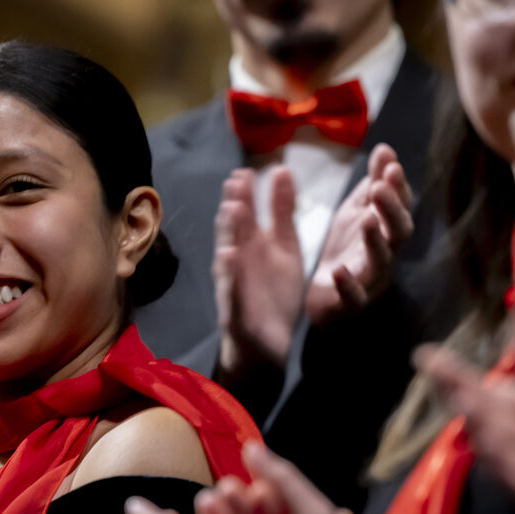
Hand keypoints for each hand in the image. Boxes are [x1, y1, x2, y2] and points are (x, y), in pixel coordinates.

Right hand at [214, 167, 303, 376]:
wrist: (267, 344)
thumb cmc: (272, 292)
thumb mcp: (284, 247)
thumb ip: (282, 212)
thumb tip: (282, 170)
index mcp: (251, 245)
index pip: (246, 215)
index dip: (246, 194)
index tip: (246, 171)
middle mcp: (238, 262)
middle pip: (235, 231)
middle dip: (236, 207)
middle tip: (237, 182)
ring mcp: (234, 285)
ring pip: (230, 256)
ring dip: (230, 233)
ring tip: (232, 209)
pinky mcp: (237, 310)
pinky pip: (233, 290)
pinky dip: (230, 274)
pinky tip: (230, 255)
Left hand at [305, 144, 412, 324]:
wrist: (322, 295)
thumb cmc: (346, 249)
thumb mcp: (357, 211)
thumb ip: (373, 184)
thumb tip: (386, 149)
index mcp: (387, 232)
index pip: (401, 207)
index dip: (399, 188)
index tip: (391, 166)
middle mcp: (386, 257)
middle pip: (399, 234)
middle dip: (392, 210)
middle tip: (380, 188)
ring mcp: (370, 282)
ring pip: (381, 263)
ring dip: (376, 241)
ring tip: (367, 220)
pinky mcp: (350, 305)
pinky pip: (354, 298)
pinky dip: (348, 285)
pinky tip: (339, 271)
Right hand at [418, 345, 514, 513]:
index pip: (491, 395)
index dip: (457, 378)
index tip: (428, 355)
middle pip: (486, 423)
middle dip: (458, 396)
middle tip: (435, 367)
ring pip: (501, 453)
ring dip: (479, 426)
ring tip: (464, 399)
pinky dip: (507, 463)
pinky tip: (495, 438)